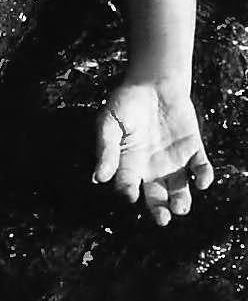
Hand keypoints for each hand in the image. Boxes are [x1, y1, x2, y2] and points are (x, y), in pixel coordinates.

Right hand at [94, 78, 213, 224]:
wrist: (154, 81)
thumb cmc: (126, 101)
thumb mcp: (108, 121)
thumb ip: (105, 148)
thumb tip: (98, 177)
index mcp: (129, 163)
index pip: (128, 186)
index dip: (128, 193)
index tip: (129, 197)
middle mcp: (153, 168)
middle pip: (157, 197)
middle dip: (160, 211)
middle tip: (163, 219)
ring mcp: (174, 161)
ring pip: (180, 190)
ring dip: (182, 201)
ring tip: (180, 207)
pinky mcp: (193, 150)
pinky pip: (201, 169)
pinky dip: (204, 176)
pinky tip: (201, 181)